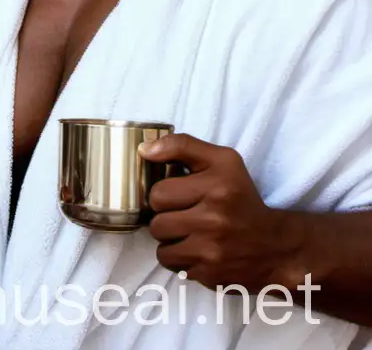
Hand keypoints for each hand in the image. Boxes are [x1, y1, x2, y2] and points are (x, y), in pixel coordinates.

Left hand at [141, 133, 302, 291]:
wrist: (277, 246)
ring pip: (161, 247)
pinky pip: (173, 265)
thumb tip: (144, 149)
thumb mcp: (222, 162)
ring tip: (193, 235)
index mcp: (218, 186)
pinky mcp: (210, 274)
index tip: (183, 197)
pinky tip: (200, 251)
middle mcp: (215, 219)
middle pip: (156, 223)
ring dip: (172, 242)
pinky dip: (181, 260)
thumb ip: (182, 146)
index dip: (166, 196)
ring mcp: (212, 250)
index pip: (158, 193)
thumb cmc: (242, 199)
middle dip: (168, 220)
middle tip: (188, 217)